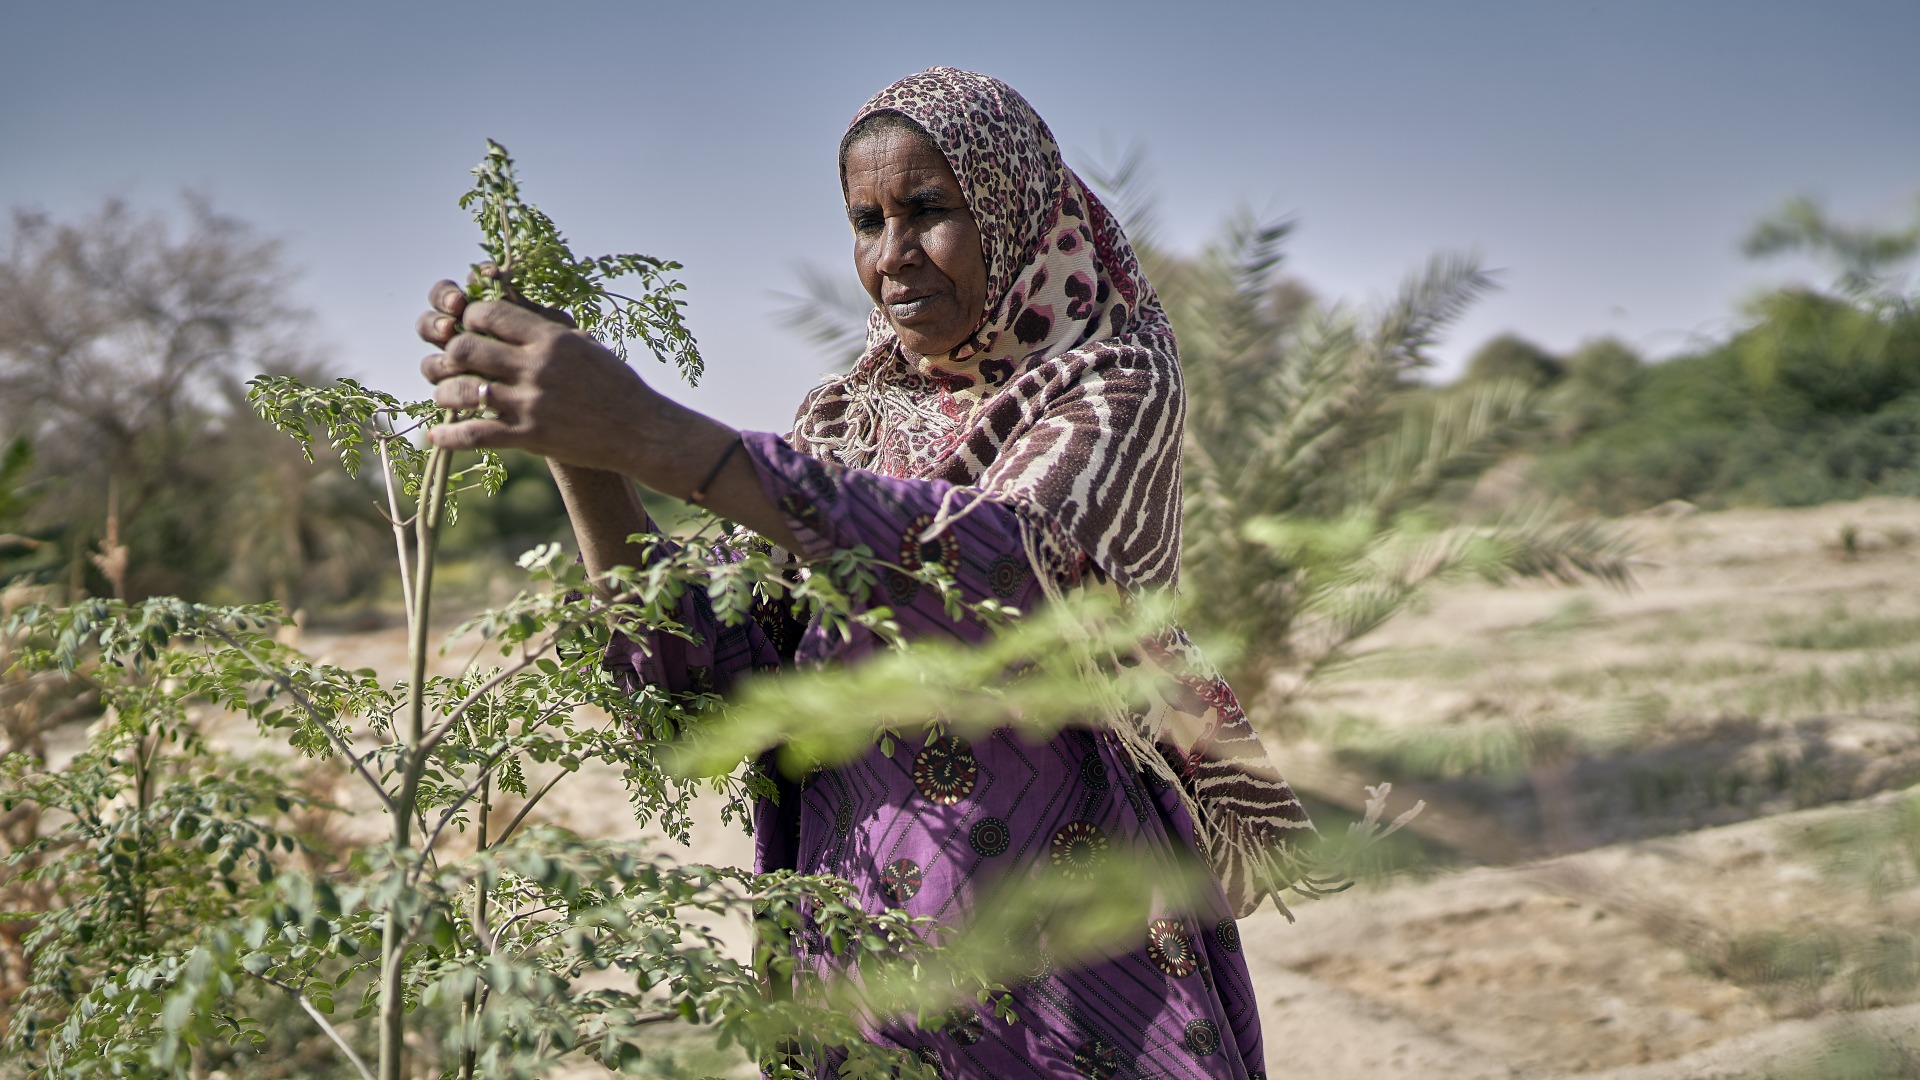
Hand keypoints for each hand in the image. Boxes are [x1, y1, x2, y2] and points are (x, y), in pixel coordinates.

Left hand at [416, 276, 656, 470]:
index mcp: (551, 338)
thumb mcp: (586, 345)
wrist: (642, 430)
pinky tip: (436, 438)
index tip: (467, 326)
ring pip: (462, 391)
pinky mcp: (530, 437)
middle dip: (450, 352)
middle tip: (451, 361)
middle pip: (465, 348)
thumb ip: (548, 330)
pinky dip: (449, 437)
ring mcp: (531, 403)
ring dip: (444, 392)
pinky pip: (476, 435)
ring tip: (444, 396)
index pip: (489, 314)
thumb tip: (516, 311)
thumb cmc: (617, 385)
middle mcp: (536, 367)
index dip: (468, 317)